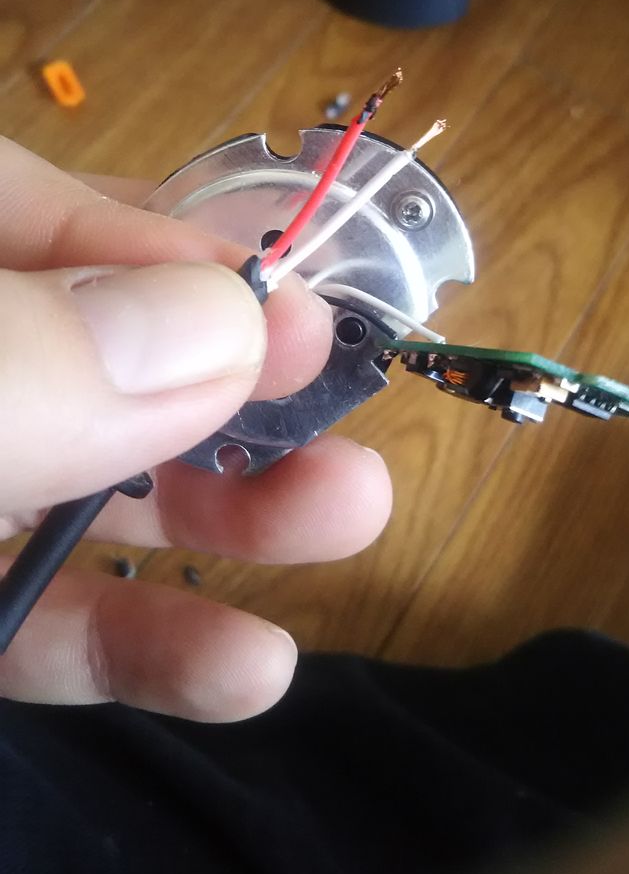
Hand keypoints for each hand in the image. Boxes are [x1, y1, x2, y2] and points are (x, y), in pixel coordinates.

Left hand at [0, 138, 390, 719]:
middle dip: (229, 372)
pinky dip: (143, 644)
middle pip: (99, 345)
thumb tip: (223, 327)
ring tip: (352, 511)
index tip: (280, 301)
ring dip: (228, 504)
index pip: (35, 206)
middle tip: (341, 388)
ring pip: (89, 483)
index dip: (163, 243)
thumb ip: (30, 360)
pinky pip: (42, 624)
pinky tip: (247, 667)